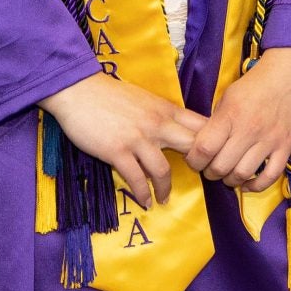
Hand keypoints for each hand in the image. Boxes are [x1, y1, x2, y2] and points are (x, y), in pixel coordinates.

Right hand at [38, 72, 206, 207]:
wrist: (79, 90)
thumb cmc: (111, 94)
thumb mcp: (146, 98)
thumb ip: (162, 113)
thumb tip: (176, 127)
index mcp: (167, 110)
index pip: (202, 126)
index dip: (212, 143)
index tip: (211, 157)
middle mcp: (158, 124)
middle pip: (192, 148)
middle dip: (197, 167)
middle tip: (192, 182)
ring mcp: (138, 139)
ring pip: (163, 170)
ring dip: (165, 188)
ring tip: (164, 199)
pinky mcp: (118, 151)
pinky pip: (136, 178)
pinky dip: (143, 193)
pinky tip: (145, 201)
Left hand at [186, 46, 290, 192]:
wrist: (290, 73)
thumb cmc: (255, 84)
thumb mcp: (227, 97)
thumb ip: (216, 122)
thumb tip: (203, 145)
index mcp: (230, 116)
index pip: (204, 149)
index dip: (194, 161)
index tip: (195, 160)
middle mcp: (249, 130)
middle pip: (221, 166)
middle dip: (211, 172)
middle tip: (212, 168)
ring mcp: (269, 139)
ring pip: (243, 174)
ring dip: (231, 180)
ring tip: (229, 174)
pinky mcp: (286, 146)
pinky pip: (270, 175)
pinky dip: (256, 185)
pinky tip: (247, 183)